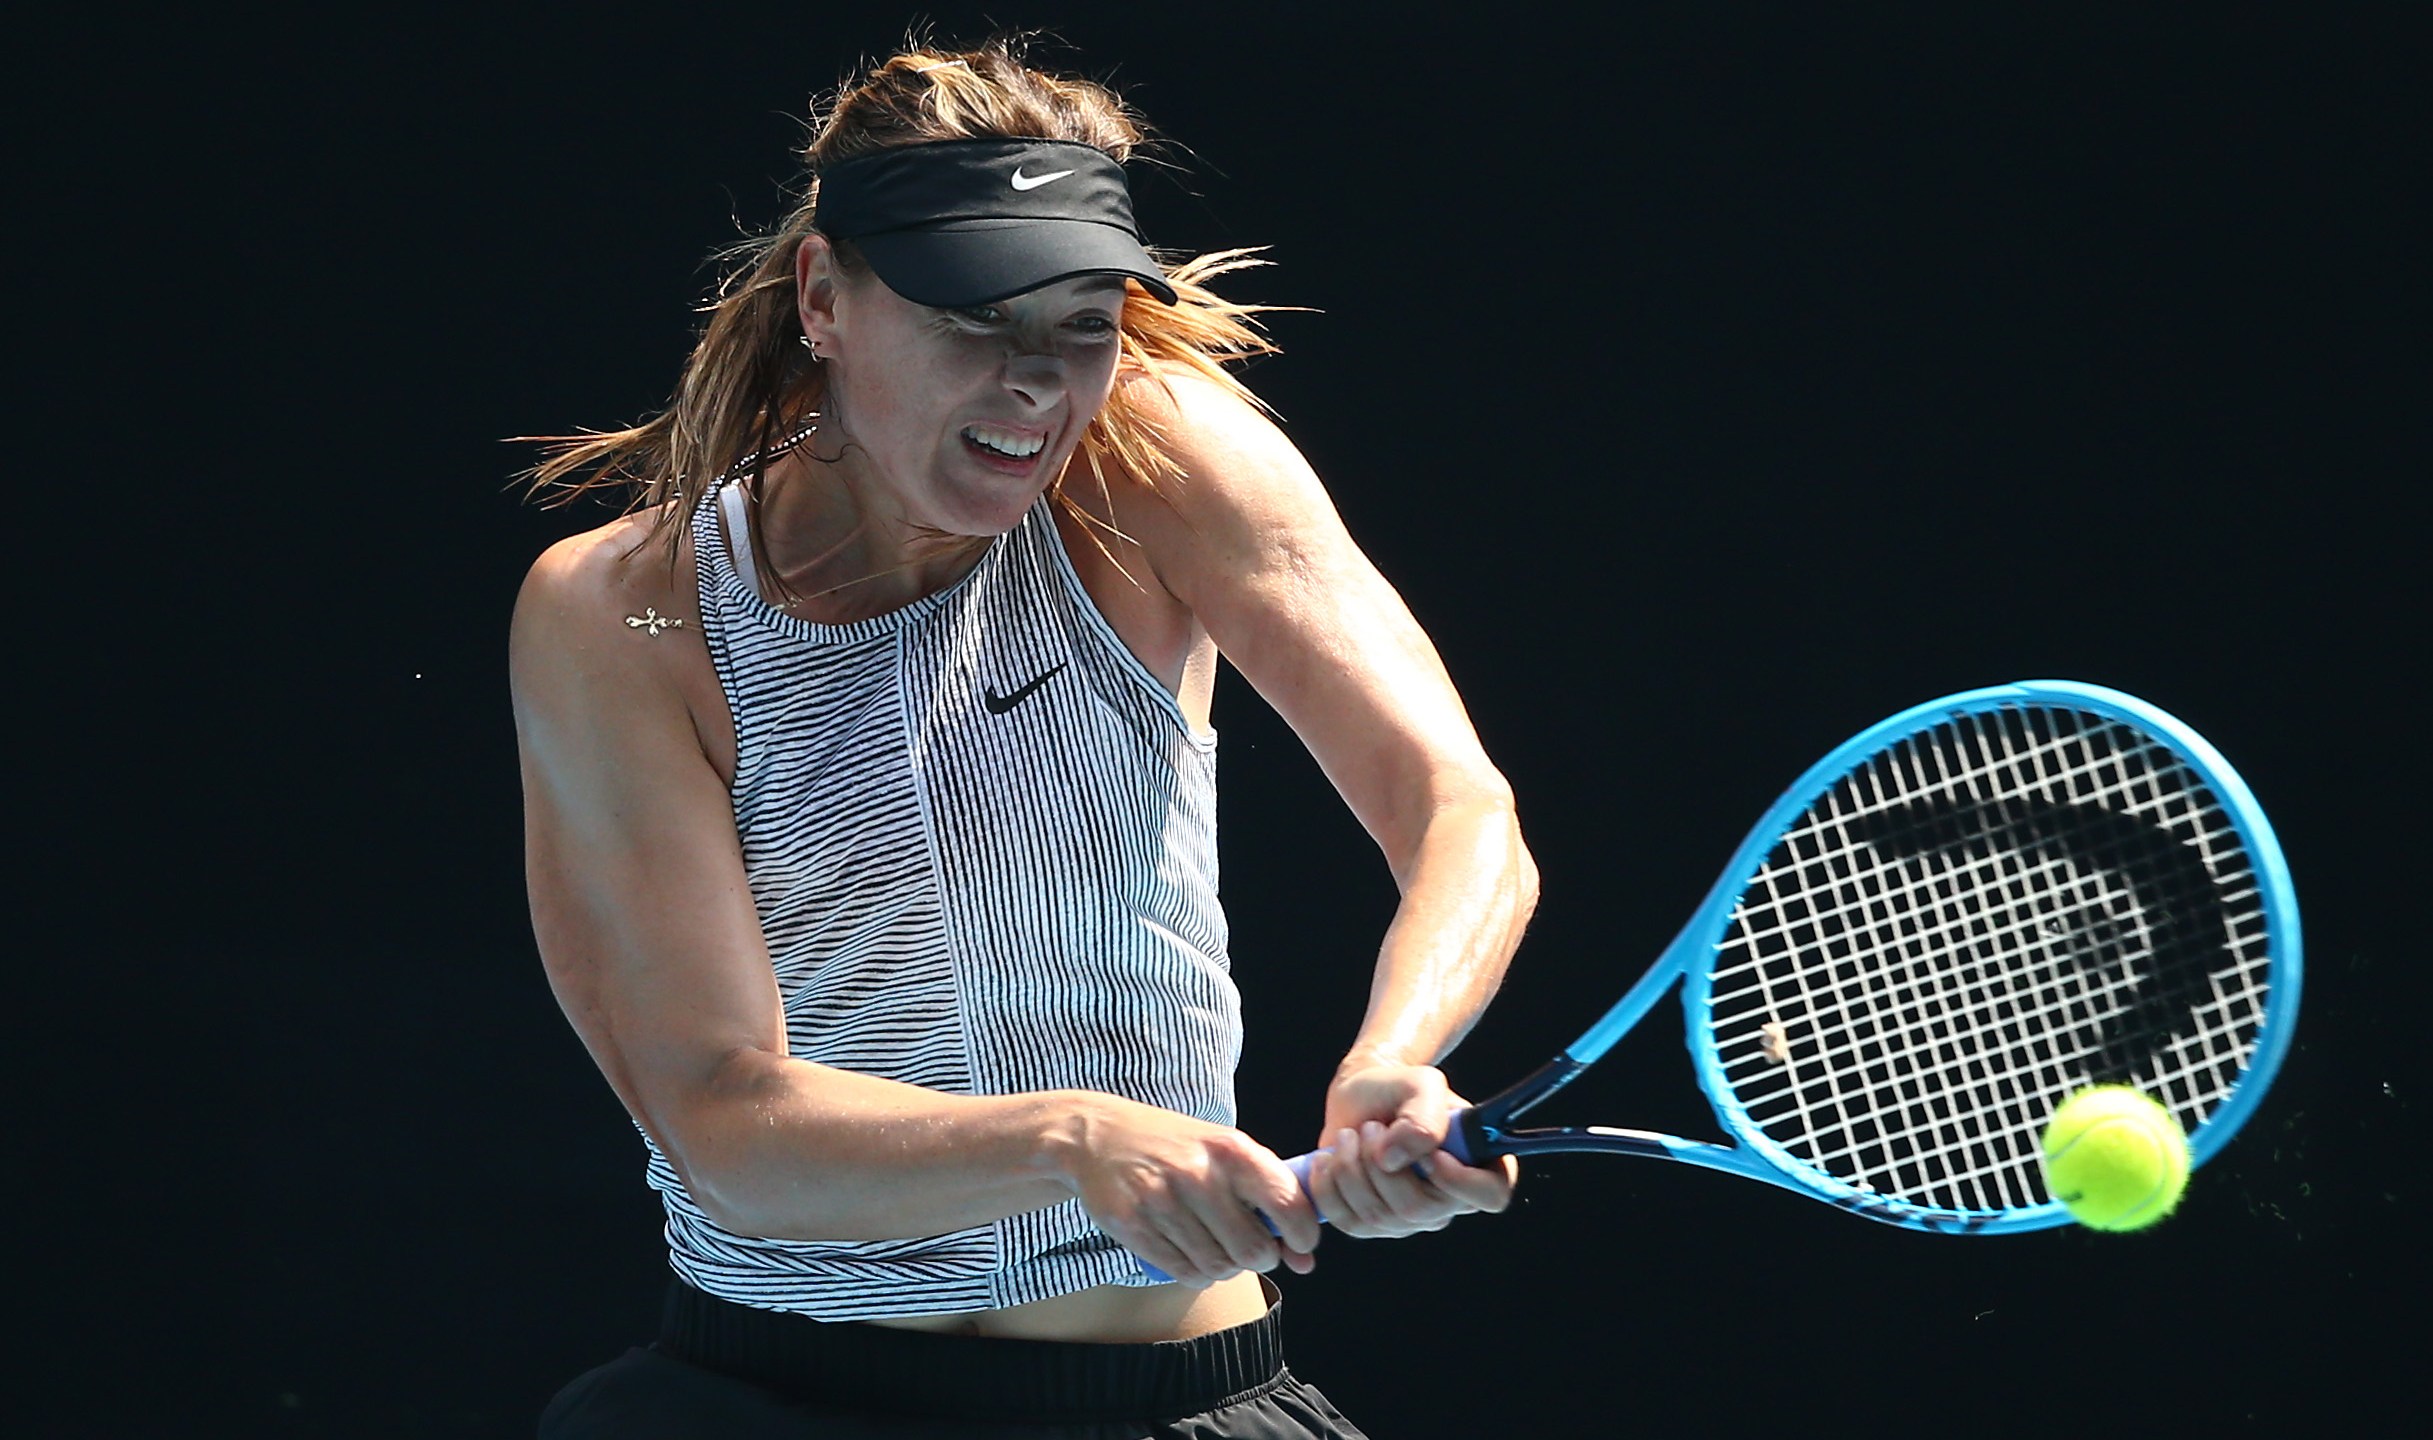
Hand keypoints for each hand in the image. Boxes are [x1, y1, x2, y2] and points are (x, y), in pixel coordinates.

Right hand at [1054, 1091, 1323, 1287]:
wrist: (1099, 1135)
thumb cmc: (1177, 1147)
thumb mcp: (1225, 1151)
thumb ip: (1269, 1198)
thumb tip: (1306, 1262)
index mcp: (1231, 1149)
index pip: (1288, 1204)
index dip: (1304, 1235)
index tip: (1300, 1243)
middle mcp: (1198, 1173)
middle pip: (1253, 1251)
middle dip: (1261, 1258)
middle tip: (1252, 1248)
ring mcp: (1162, 1201)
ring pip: (1218, 1268)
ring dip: (1225, 1267)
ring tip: (1216, 1246)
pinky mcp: (1132, 1226)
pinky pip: (1184, 1274)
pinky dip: (1196, 1273)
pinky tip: (1191, 1252)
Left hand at [1306, 1061, 1516, 1239]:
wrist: (1361, 1097)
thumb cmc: (1399, 1089)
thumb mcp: (1421, 1083)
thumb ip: (1423, 1115)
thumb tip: (1395, 1160)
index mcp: (1478, 1164)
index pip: (1490, 1195)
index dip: (1460, 1181)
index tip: (1431, 1154)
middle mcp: (1449, 1200)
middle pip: (1419, 1209)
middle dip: (1381, 1164)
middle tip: (1371, 1128)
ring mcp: (1411, 1220)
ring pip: (1378, 1217)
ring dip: (1352, 1168)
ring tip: (1351, 1135)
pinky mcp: (1373, 1225)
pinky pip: (1348, 1221)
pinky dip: (1329, 1186)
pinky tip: (1329, 1158)